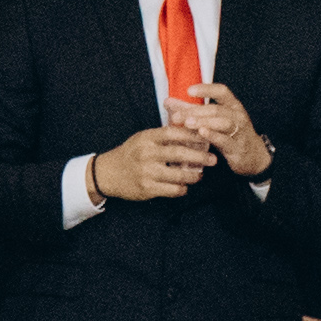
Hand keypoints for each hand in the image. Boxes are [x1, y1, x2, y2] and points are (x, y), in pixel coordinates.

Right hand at [94, 123, 217, 202]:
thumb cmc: (131, 153)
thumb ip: (164, 135)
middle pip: (179, 153)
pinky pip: (173, 190)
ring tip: (200, 175)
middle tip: (213, 159)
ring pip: (179, 175)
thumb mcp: (143, 138)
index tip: (206, 137)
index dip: (192, 134)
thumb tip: (191, 130)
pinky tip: (184, 186)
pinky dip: (183, 189)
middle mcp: (146, 154)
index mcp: (147, 138)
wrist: (108, 173)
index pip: (173, 132)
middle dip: (200, 156)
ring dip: (194, 175)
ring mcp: (147, 172)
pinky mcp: (147, 188)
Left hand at [175, 81, 274, 176]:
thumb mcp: (212, 120)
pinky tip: (202, 133)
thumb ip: (190, 110)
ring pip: (223, 123)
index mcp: (232, 106)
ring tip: (187, 123)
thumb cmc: (230, 134)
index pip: (222, 91)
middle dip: (195, 112)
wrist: (253, 156)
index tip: (189, 90)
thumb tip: (167, 101)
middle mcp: (238, 116)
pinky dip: (214, 136)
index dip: (206, 89)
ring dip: (204, 122)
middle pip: (216, 109)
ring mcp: (240, 131)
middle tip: (176, 116)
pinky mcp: (238, 147)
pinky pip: (226, 140)